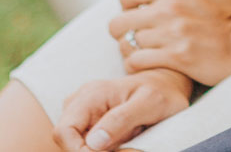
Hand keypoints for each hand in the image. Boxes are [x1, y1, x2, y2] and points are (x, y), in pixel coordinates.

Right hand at [54, 68, 192, 151]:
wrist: (166, 85)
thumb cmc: (161, 91)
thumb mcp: (150, 102)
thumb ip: (122, 119)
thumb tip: (93, 143)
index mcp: (91, 95)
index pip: (64, 132)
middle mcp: (81, 103)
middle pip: (68, 142)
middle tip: (128, 150)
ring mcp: (84, 114)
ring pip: (78, 146)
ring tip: (130, 145)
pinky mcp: (90, 124)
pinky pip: (89, 146)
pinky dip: (104, 151)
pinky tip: (125, 145)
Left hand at [110, 0, 230, 85]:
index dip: (128, 5)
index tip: (138, 13)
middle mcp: (170, 8)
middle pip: (120, 22)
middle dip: (123, 30)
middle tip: (134, 35)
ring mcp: (172, 34)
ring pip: (128, 43)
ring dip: (131, 49)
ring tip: (141, 50)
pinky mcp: (175, 58)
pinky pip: (137, 61)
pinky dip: (135, 64)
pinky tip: (145, 62)